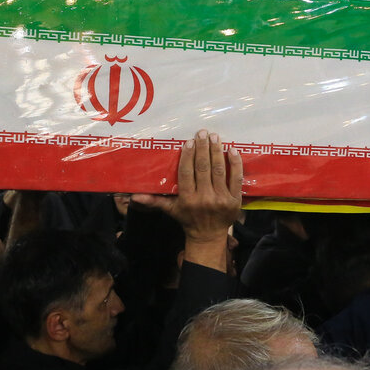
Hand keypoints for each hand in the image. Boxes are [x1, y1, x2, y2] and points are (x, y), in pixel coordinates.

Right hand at [132, 130, 242, 245]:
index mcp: (187, 199)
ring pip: (219, 170)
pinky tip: (232, 150)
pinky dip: (235, 164)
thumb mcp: (170, 210)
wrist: (209, 236)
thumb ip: (154, 200)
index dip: (188, 156)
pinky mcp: (234, 200)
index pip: (186, 173)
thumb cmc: (187, 219)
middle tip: (202, 133)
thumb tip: (134, 196)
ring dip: (217, 151)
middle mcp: (204, 198)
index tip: (189, 141)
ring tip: (215, 136)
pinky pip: (236, 179)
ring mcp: (221, 199)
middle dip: (203, 148)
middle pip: (203, 168)